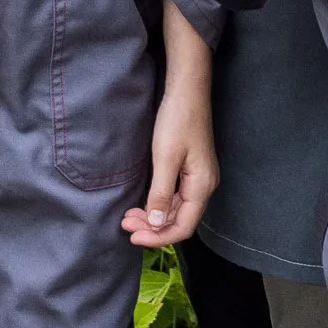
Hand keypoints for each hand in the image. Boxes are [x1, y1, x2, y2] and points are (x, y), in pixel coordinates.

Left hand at [128, 48, 217, 248]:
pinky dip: (157, 203)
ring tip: (128, 217)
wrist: (186, 90)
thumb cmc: (178, 120)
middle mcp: (203, 186)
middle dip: (152, 227)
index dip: (158, 237)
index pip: (183, 227)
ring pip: (175, 208)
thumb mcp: (165, 157)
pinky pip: (174, 196)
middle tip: (125, 225)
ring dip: (153, 216)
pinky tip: (142, 203)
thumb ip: (161, 192)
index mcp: (201, 186)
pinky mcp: (189, 169)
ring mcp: (197, 177)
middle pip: (179, 219)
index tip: (133, 236)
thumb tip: (156, 223)